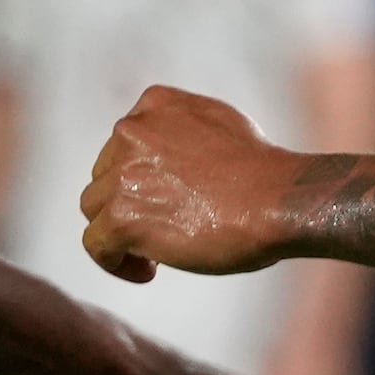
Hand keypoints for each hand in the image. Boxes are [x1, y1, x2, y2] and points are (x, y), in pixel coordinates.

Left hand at [82, 85, 298, 282]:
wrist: (278, 200)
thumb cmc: (263, 172)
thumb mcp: (219, 124)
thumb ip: (181, 131)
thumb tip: (166, 158)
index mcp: (155, 103)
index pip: (124, 144)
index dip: (140, 178)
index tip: (166, 200)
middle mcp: (132, 132)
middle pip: (105, 176)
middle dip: (129, 204)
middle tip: (167, 230)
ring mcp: (123, 174)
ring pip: (95, 209)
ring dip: (121, 232)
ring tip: (157, 255)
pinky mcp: (122, 217)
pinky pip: (96, 245)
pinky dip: (115, 262)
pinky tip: (149, 271)